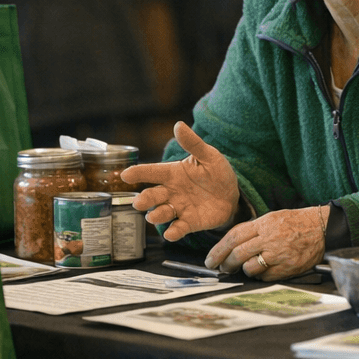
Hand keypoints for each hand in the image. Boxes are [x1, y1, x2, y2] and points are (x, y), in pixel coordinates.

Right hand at [119, 121, 238, 242]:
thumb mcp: (208, 155)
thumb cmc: (217, 172)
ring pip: (161, 213)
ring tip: (153, 216)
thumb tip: (178, 125)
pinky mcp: (190, 223)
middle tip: (139, 202)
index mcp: (173, 173)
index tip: (125, 175)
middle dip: (144, 200)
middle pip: (152, 196)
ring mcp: (179, 208)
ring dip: (156, 215)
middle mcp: (171, 191)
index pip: (151, 172)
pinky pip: (178, 228)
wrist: (233, 195)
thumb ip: (193, 143)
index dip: (138, 173)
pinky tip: (171, 233)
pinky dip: (173, 232)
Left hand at [205, 206, 328, 280]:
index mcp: (263, 224)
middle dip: (225, 263)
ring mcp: (279, 254)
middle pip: (238, 253)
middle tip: (221, 268)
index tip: (210, 259)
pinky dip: (260, 276)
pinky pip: (266, 277)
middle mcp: (270, 239)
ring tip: (244, 269)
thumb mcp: (272, 218)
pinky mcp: (288, 267)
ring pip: (250, 267)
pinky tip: (261, 271)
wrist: (321, 228)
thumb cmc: (295, 222)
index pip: (234, 237)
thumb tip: (232, 244)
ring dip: (243, 270)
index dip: (218, 250)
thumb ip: (253, 229)